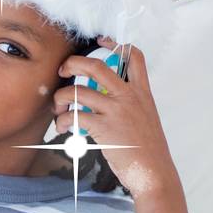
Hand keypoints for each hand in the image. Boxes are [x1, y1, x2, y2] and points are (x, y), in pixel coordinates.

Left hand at [52, 42, 176, 195]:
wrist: (154, 172)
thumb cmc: (148, 149)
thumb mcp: (146, 117)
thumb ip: (130, 103)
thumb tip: (107, 98)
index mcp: (142, 92)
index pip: (134, 57)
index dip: (116, 43)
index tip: (101, 40)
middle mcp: (129, 97)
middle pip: (96, 66)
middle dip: (73, 63)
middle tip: (63, 71)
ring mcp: (115, 111)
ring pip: (77, 91)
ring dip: (60, 99)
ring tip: (58, 110)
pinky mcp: (103, 127)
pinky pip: (73, 116)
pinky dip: (62, 121)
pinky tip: (62, 128)